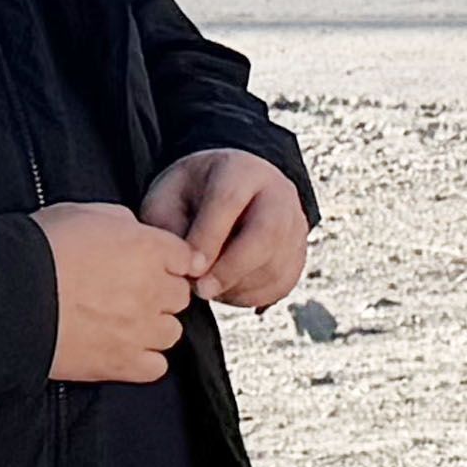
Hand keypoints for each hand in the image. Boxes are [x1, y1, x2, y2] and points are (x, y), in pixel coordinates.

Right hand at [40, 203, 207, 383]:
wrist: (7, 295)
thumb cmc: (36, 250)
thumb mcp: (81, 213)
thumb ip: (120, 223)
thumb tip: (131, 232)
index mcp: (147, 248)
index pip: (184, 257)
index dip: (167, 261)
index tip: (153, 266)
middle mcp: (152, 289)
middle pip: (178, 296)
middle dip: (158, 294)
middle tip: (128, 293)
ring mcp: (140, 329)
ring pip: (170, 332)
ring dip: (152, 328)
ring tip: (121, 323)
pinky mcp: (123, 363)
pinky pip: (155, 366)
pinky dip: (142, 360)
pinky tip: (120, 349)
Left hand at [142, 146, 311, 305]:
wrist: (232, 192)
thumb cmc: (193, 195)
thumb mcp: (168, 196)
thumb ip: (167, 225)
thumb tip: (183, 264)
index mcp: (242, 170)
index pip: (229, 200)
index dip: (209, 237)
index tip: (189, 268)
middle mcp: (278, 193)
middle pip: (267, 234)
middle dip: (231, 268)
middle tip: (201, 290)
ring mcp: (295, 224)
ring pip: (274, 266)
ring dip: (237, 286)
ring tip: (206, 286)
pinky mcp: (299, 254)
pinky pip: (280, 284)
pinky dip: (250, 296)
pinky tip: (226, 289)